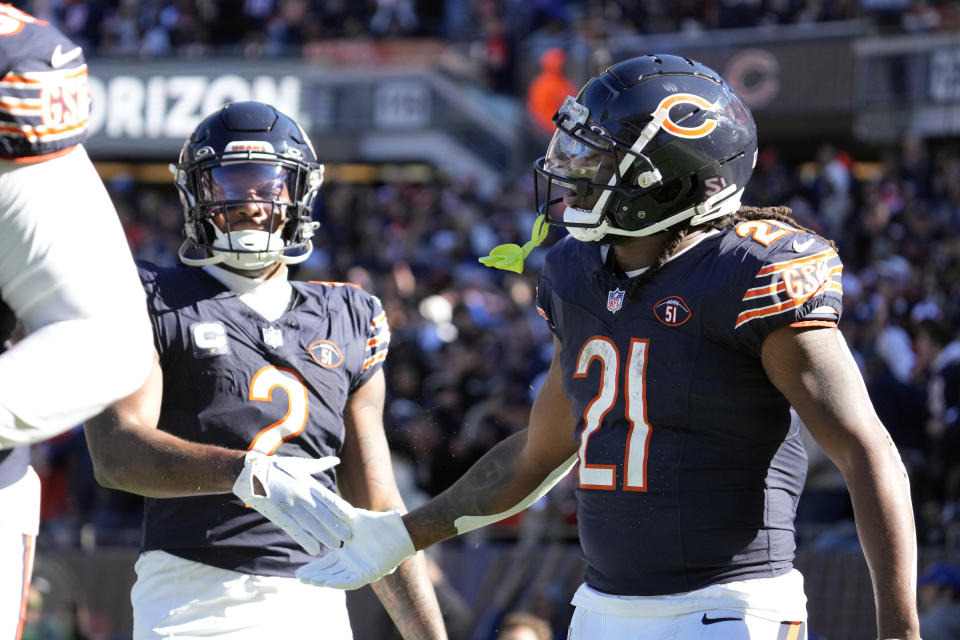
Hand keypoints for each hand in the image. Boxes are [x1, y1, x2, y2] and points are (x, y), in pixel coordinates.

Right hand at [232, 452, 350, 554]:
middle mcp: (300, 493)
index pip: (328, 497)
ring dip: (323, 535)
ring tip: (335, 545)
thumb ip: (319, 465)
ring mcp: (288, 504)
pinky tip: (313, 549)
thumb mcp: (300, 465)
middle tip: (349, 537)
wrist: (250, 471)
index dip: (341, 509)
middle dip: (336, 525)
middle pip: (322, 512)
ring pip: (310, 523)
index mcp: (307, 482)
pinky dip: (304, 539)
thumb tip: (336, 459)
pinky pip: (293, 529)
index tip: (353, 518)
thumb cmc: (277, 468)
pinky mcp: (276, 513)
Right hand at [295, 498, 415, 589]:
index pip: (326, 564)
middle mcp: (353, 564)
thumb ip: (339, 515)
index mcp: (347, 554)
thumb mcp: (355, 518)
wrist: (399, 530)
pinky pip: (351, 581)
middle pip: (329, 574)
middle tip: (299, 578)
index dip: (313, 568)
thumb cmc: (380, 523)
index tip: (299, 571)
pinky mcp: (369, 574)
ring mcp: (361, 570)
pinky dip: (339, 582)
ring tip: (309, 581)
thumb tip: (323, 503)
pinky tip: (327, 582)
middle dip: (314, 577)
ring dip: (324, 581)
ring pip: (338, 579)